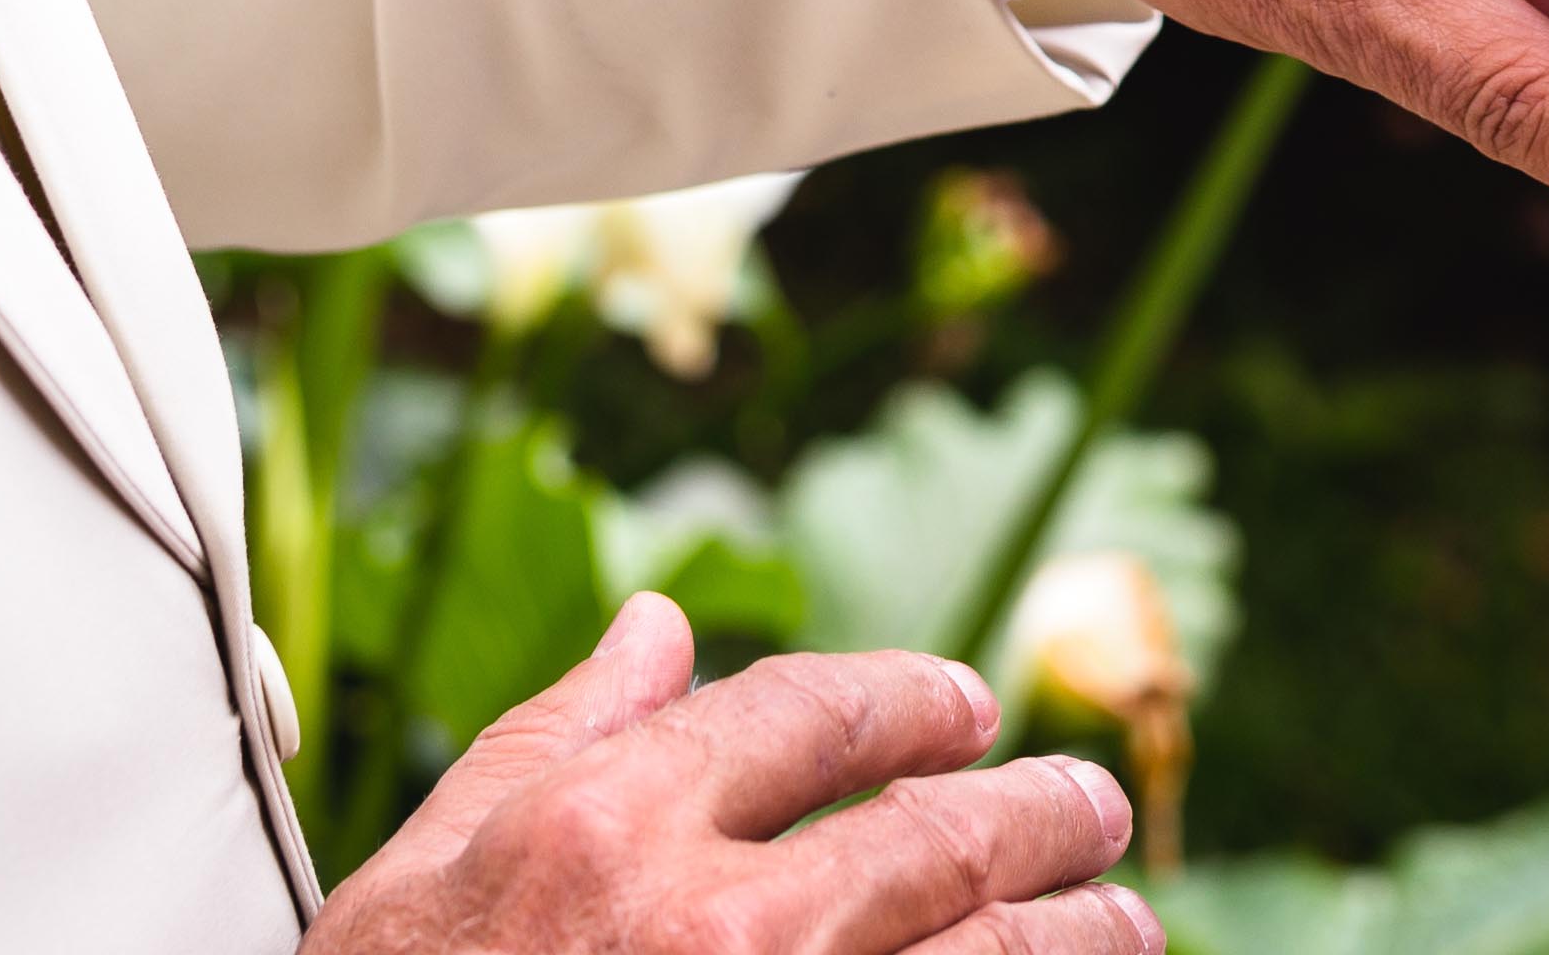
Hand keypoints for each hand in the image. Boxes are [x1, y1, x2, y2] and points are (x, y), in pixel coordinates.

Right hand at [309, 595, 1149, 953]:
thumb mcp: (425, 881)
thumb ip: (555, 740)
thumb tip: (658, 627)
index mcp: (608, 827)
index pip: (808, 712)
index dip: (908, 698)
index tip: (967, 706)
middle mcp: (714, 921)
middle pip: (935, 831)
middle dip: (1037, 810)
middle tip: (1092, 805)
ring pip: (990, 948)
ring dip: (1077, 928)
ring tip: (1123, 917)